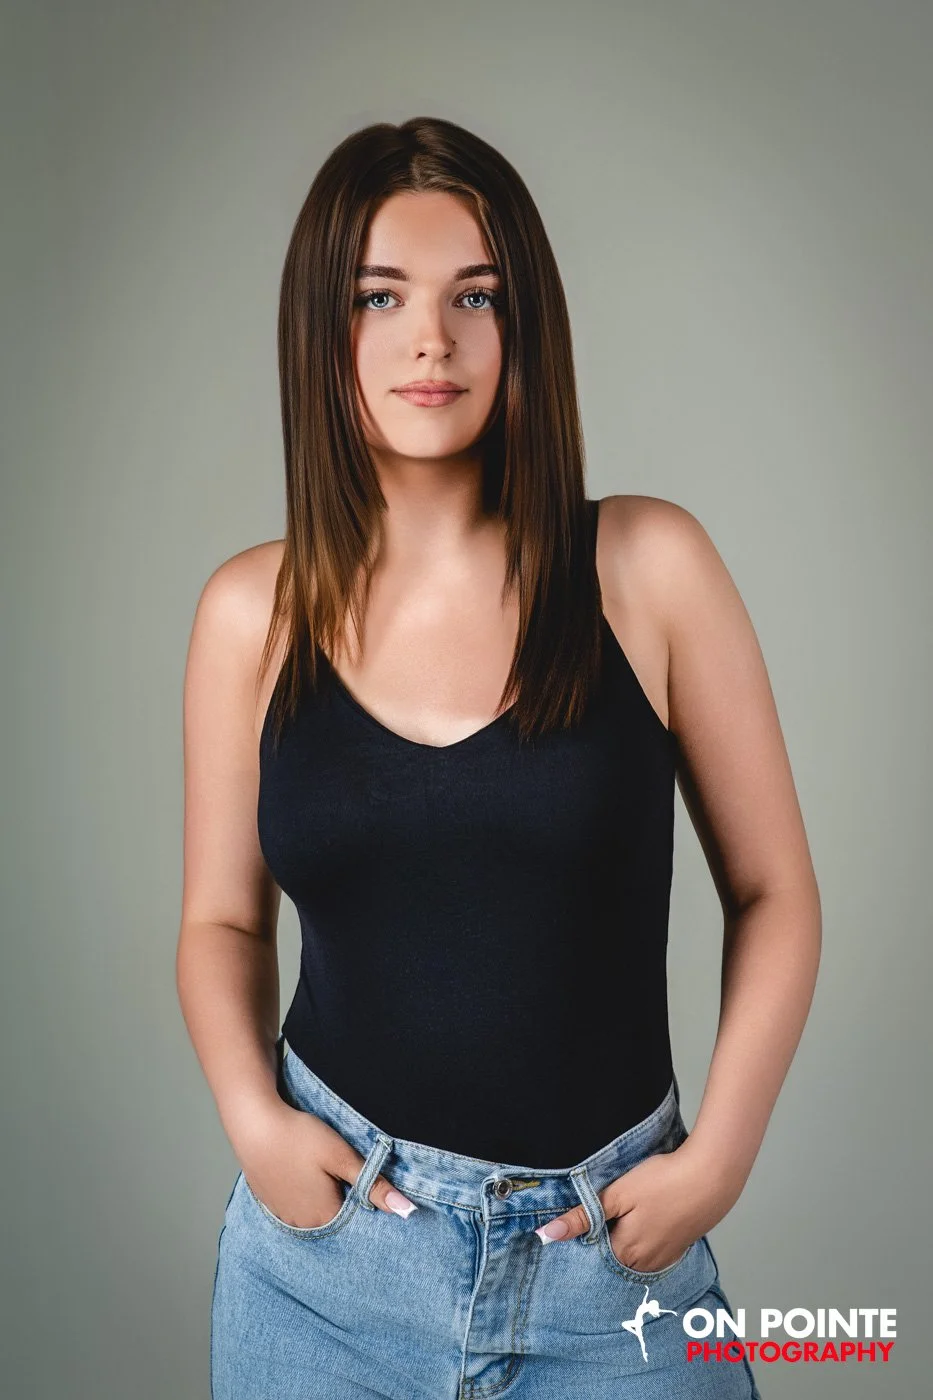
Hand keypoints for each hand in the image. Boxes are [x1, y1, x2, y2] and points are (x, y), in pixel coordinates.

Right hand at [237, 1100, 417, 1227]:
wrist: (254, 1123)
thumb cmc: (300, 1138)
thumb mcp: (342, 1157)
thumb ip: (374, 1185)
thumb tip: (407, 1211)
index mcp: (325, 1217)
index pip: (357, 1216)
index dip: (362, 1192)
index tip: (356, 1171)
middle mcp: (303, 1224)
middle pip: (335, 1213)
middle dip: (342, 1193)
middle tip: (336, 1163)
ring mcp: (283, 1214)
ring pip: (313, 1208)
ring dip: (320, 1192)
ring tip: (316, 1164)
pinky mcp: (269, 1200)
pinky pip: (294, 1202)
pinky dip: (300, 1189)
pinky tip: (299, 1168)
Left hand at [533, 1139, 735, 1270]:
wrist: (711, 1177)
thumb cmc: (663, 1182)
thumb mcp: (617, 1194)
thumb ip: (583, 1217)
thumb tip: (547, 1236)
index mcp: (624, 1253)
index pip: (591, 1254)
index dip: (585, 1233)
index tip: (584, 1214)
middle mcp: (643, 1264)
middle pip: (612, 1256)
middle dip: (604, 1237)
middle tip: (609, 1207)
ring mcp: (664, 1258)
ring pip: (632, 1254)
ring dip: (625, 1237)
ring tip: (630, 1210)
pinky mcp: (679, 1248)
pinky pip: (652, 1251)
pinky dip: (644, 1238)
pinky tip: (648, 1216)